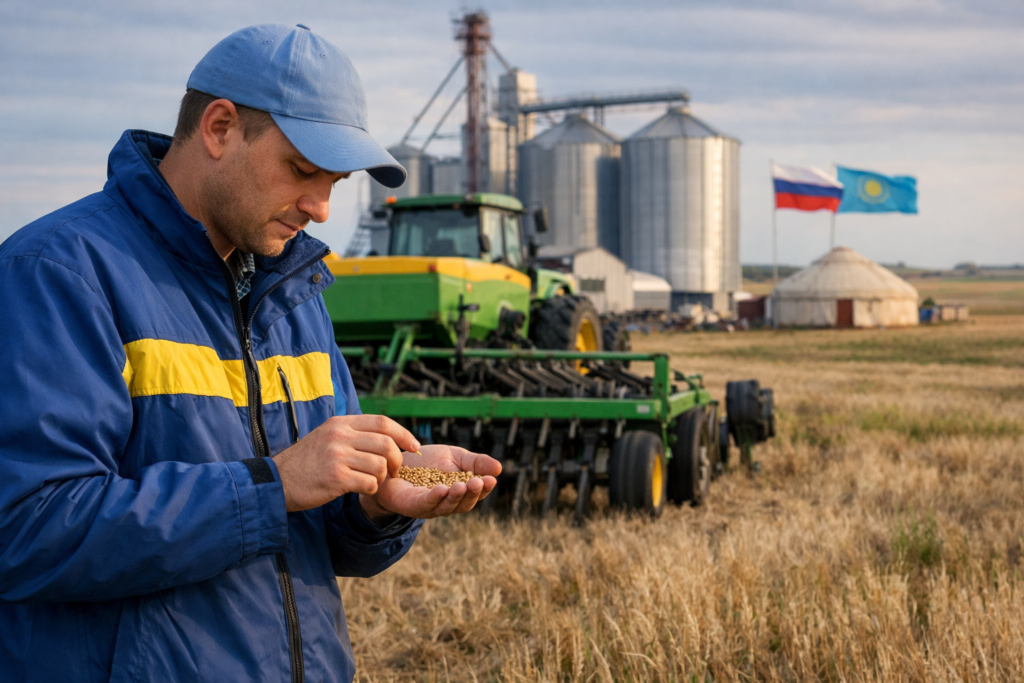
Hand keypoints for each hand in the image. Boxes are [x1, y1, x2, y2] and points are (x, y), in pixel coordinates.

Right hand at [273, 415, 419, 511]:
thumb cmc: (307, 462)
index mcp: (340, 423)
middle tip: (394, 471)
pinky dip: (372, 488)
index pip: (382, 422)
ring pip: (380, 464)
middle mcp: (340, 436)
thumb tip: (386, 436)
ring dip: (383, 477)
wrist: (278, 481)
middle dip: (397, 459)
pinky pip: (369, 483)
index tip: (414, 446)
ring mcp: (337, 456)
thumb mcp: (327, 436)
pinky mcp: (335, 478)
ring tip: (374, 481)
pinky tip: (362, 489)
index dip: (403, 434)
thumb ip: (352, 433)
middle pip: (386, 443)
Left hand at [360, 445, 500, 518]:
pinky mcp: (412, 505)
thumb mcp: (455, 456)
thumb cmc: (426, 462)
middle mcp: (446, 502)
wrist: (393, 462)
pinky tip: (441, 489)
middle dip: (472, 493)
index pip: (476, 493)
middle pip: (463, 504)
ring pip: (446, 507)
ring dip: (455, 497)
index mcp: (459, 491)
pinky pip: (424, 504)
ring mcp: (429, 507)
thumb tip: (499, 468)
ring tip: (462, 485)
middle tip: (479, 482)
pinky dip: (434, 498)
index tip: (492, 479)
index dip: (485, 488)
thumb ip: (475, 463)